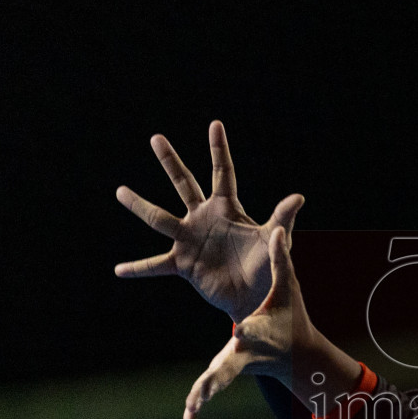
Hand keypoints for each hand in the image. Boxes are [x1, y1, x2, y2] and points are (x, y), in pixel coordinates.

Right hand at [114, 120, 304, 321]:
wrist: (255, 294)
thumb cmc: (266, 264)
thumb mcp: (274, 239)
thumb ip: (282, 218)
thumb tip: (298, 197)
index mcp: (226, 208)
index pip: (223, 173)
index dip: (219, 150)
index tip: (215, 124)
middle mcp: (204, 219)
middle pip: (184, 184)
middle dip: (170, 161)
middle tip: (156, 138)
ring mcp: (190, 240)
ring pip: (160, 219)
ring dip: (140, 205)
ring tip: (120, 190)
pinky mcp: (183, 264)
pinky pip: (156, 265)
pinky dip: (138, 269)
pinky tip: (118, 270)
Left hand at [183, 226, 314, 418]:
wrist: (296, 354)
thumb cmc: (290, 316)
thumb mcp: (289, 288)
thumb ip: (280, 259)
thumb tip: (278, 229)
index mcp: (260, 331)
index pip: (253, 330)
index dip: (247, 330)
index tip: (241, 331)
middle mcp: (247, 352)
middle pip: (231, 366)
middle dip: (218, 378)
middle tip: (205, 393)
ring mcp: (237, 365)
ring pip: (217, 382)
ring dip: (203, 397)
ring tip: (192, 414)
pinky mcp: (228, 372)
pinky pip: (210, 388)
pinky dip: (199, 404)